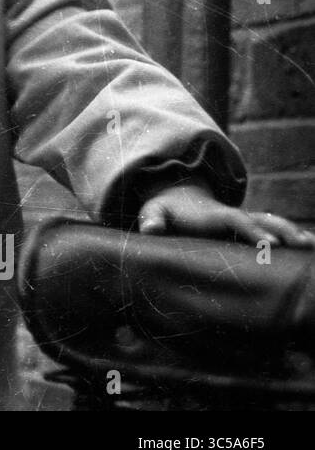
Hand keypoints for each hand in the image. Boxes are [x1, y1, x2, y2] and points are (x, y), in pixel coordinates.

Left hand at [138, 182, 314, 247]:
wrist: (175, 199)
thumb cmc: (163, 211)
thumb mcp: (152, 212)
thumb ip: (151, 220)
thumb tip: (150, 230)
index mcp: (213, 215)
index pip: (236, 221)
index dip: (252, 231)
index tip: (269, 243)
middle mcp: (232, 217)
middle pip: (263, 220)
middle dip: (284, 230)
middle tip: (304, 243)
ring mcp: (242, 223)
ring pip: (273, 224)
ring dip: (293, 233)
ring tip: (312, 246)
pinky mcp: (246, 231)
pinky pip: (273, 232)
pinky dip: (291, 237)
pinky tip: (308, 250)